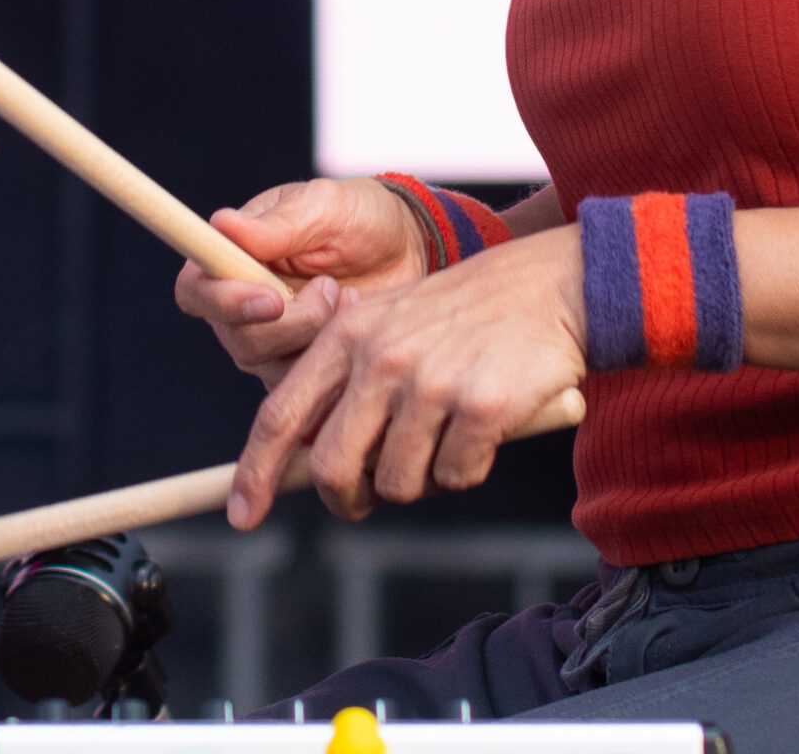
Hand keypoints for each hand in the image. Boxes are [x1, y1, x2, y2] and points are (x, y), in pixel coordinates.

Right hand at [175, 177, 433, 386]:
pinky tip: (357, 323)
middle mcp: (239, 305)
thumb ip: (278, 224)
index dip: (223, 302)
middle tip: (331, 290)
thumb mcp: (325, 206)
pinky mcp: (299, 367)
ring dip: (317, 335)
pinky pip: (303, 385)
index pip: (196, 290)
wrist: (405, 249)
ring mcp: (268, 342)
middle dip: (290, 323)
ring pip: (270, 366)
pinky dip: (333, 357)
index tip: (272, 299)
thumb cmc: (357, 216)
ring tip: (351, 297)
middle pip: (237, 338)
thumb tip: (221, 223)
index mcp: (232, 256)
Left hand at [228, 228, 586, 524]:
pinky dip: (469, 467)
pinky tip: (486, 428)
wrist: (554, 282)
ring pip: (396, 483)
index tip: (243, 516)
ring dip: (420, 479)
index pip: (280, 415)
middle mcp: (382, 356)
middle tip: (369, 496)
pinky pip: (455, 477)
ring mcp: (431, 382)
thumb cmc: (471, 312)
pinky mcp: (479, 406)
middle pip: (330, 468)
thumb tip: (305, 460)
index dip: (253, 473)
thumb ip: (348, 378)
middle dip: (347, 497)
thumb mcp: (394, 321)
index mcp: (351, 332)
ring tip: (446, 437)